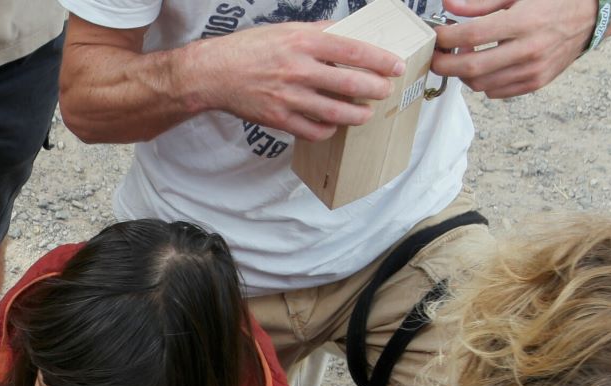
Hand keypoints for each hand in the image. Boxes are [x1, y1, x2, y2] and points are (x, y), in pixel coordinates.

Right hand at [190, 21, 410, 140]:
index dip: (380, 60)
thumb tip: (348, 34)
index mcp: (303, 42)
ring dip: (357, 115)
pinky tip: (334, 124)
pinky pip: (312, 130)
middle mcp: (298, 69)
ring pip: (334, 111)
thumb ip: (319, 32)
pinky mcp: (278, 119)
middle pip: (349, 84)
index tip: (395, 66)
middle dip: (375, 90)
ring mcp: (288, 97)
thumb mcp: (286, 30)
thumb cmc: (250, 49)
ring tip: (366, 113)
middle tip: (385, 91)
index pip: (353, 51)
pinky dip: (329, 129)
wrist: (214, 74)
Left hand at [435, 0, 596, 99]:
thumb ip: (481, 3)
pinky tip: (487, 64)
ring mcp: (533, 70)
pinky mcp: (536, 83)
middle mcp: (529, 49)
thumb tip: (449, 6)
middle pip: (470, 68)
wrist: (590, 17)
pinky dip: (483, 81)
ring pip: (480, 84)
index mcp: (524, 22)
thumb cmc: (553, 0)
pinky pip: (495, 91)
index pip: (471, 36)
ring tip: (464, 56)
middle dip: (443, 65)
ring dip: (463, 73)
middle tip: (435, 56)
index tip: (435, 35)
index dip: (445, 38)